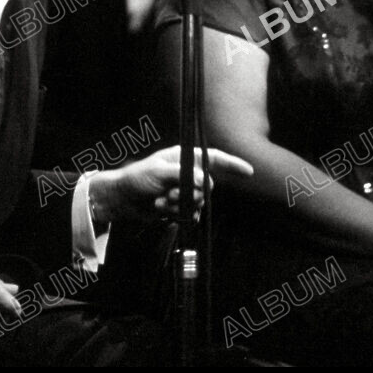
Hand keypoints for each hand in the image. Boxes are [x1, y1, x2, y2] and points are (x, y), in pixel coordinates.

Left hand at [88, 146, 253, 226]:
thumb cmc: (137, 178)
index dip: (232, 164)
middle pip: (208, 185)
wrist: (124, 199)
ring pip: (199, 202)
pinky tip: (164, 210)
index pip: (214, 158)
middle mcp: (187, 173)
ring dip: (180, 205)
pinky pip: (191, 214)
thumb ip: (183, 175)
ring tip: (161, 201)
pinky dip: (178, 214)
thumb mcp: (159, 172)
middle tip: (169, 195)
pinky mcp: (179, 206)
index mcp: (184, 158)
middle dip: (191, 194)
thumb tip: (205, 181)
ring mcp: (184, 190)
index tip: (249, 172)